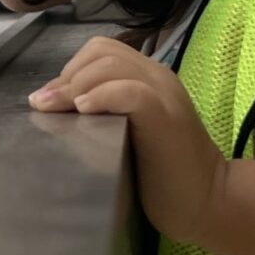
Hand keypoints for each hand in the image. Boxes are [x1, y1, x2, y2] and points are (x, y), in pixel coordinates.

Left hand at [29, 36, 228, 244]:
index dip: (69, 71)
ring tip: (57, 111)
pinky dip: (102, 97)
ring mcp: (165, 96)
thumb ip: (102, 116)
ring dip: (75, 85)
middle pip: (102, 51)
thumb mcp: (126, 135)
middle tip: (47, 108)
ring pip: (112, 65)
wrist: (208, 203)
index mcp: (149, 79)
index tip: (47, 103)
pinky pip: (132, 92)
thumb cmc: (163, 177)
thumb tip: (53, 108)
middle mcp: (158, 78)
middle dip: (66, 76)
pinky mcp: (166, 119)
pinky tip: (83, 111)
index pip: (102, 51)